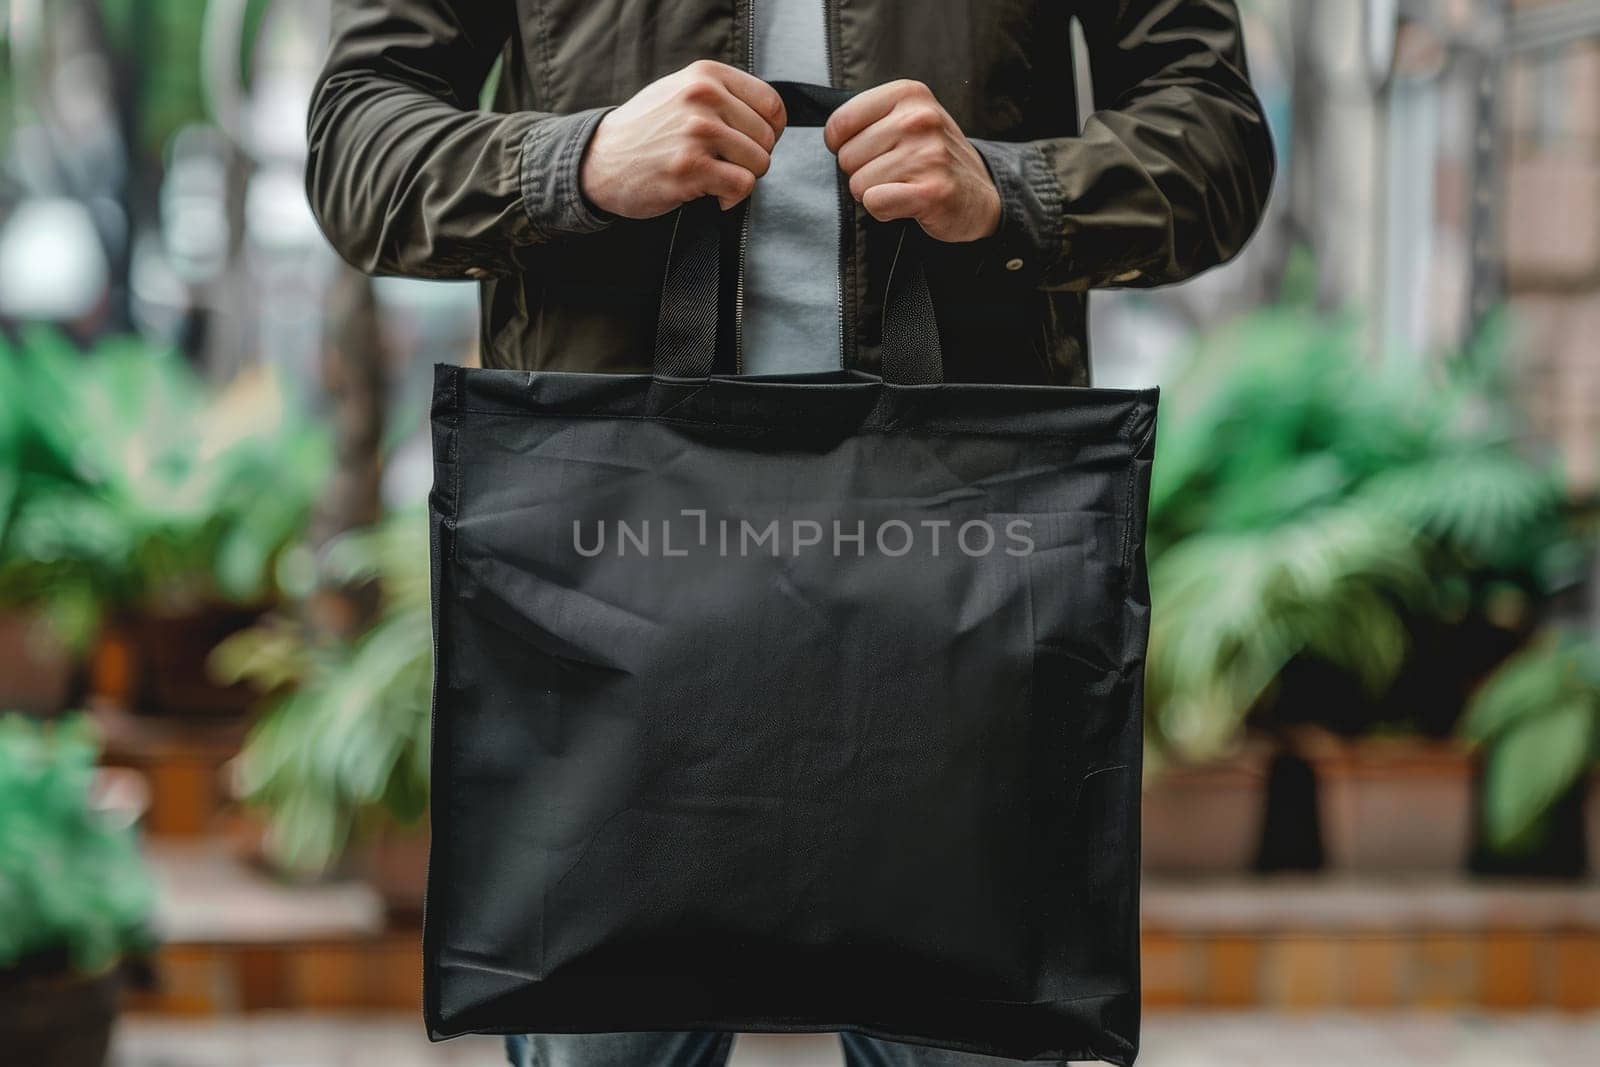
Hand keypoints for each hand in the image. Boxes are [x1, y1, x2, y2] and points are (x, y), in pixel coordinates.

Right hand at [580, 60, 786, 216]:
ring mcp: (697, 133)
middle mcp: (703, 98)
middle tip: (726, 166)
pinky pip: (742, 186)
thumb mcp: (680, 91)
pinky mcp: (691, 168)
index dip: (770, 132)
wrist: (599, 160)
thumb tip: (769, 118)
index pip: (772, 104)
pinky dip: (732, 198)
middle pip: (767, 138)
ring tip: (716, 177)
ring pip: (759, 163)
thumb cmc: (645, 130)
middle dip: (753, 159)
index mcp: (706, 75)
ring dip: (742, 178)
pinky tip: (713, 196)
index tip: (752, 144)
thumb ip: (722, 95)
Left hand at [824, 80, 1000, 243]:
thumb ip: (868, 118)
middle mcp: (920, 118)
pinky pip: (875, 203)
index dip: (843, 146)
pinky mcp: (931, 191)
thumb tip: (830, 135)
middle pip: (847, 157)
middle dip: (862, 172)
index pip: (839, 123)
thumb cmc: (932, 157)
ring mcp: (928, 154)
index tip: (868, 151)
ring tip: (904, 186)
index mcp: (909, 94)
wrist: (980, 194)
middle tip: (894, 173)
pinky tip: (907, 203)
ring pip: (859, 184)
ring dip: (875, 193)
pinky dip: (884, 211)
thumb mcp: (906, 117)